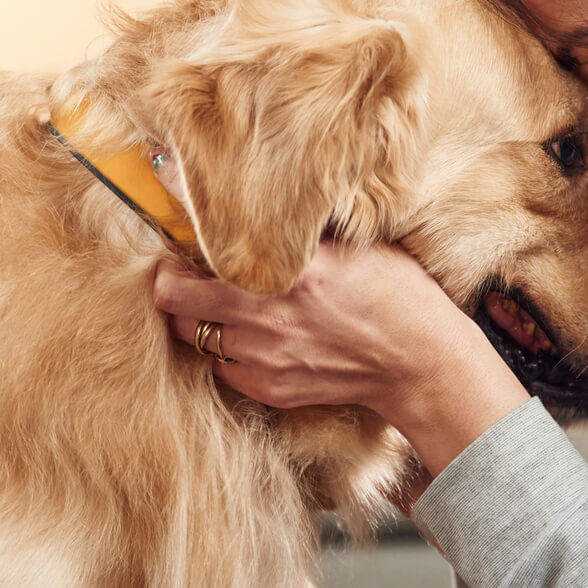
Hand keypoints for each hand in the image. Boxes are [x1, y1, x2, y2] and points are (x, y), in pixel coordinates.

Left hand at [152, 241, 529, 474]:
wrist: (421, 364)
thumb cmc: (399, 296)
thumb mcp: (357, 246)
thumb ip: (305, 232)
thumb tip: (261, 204)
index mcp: (295, 269)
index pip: (209, 240)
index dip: (178, 220)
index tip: (167, 200)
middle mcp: (270, 315)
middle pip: (174, 296)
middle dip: (172, 277)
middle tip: (183, 265)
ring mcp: (265, 357)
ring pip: (191, 333)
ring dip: (197, 315)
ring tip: (218, 302)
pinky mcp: (269, 388)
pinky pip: (220, 366)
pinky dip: (225, 349)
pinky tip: (252, 335)